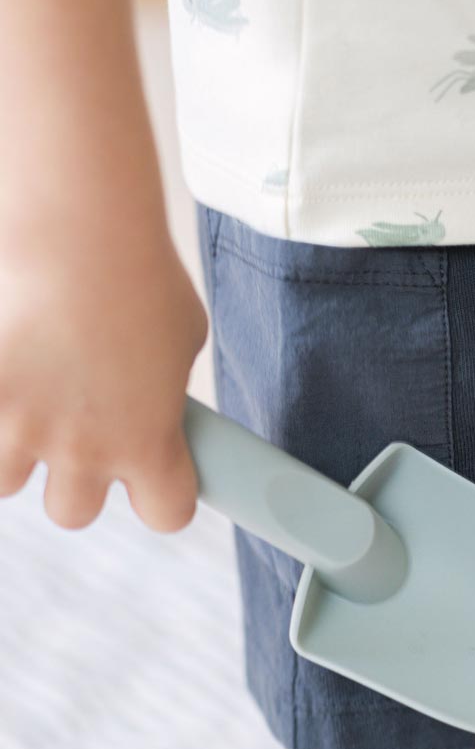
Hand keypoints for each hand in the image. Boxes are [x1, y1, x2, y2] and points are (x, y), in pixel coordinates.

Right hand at [0, 221, 207, 531]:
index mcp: (150, 445)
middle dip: (73, 479)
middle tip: (75, 430)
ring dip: (14, 450)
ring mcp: (22, 428)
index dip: (161, 498)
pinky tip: (8, 378)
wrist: (80, 234)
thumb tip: (159, 393)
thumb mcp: (183, 341)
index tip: (155, 477)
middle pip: (73, 512)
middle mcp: (86, 452)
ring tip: (28, 398)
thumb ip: (167, 386)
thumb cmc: (143, 277)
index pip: (167, 515)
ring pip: (5, 480)